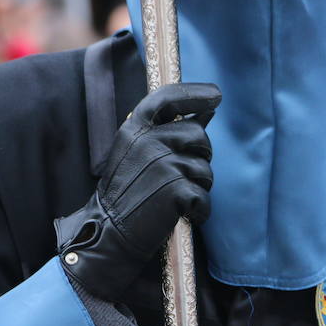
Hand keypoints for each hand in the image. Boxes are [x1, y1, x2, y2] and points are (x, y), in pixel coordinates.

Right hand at [54, 83, 220, 301]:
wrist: (110, 232)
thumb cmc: (125, 193)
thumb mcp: (135, 153)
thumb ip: (164, 132)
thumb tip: (205, 113)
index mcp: (134, 129)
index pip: (168, 98)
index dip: (194, 94)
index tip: (216, 95)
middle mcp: (148, 141)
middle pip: (198, 134)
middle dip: (199, 155)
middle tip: (181, 176)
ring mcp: (163, 164)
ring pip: (205, 168)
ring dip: (198, 186)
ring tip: (173, 198)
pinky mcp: (175, 190)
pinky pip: (204, 196)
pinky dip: (198, 210)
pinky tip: (180, 214)